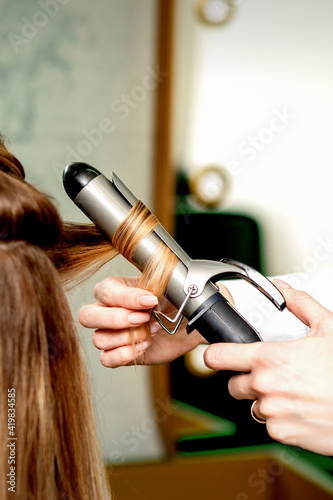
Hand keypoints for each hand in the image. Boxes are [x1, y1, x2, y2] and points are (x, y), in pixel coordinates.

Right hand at [79, 276, 204, 366]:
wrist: (184, 323)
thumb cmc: (170, 302)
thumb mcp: (163, 287)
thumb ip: (151, 287)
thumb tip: (146, 296)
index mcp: (112, 288)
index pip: (105, 292)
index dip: (127, 298)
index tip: (150, 300)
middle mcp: (104, 310)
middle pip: (87, 316)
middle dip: (116, 319)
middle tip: (142, 319)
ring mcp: (108, 333)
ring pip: (99, 339)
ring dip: (128, 338)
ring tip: (150, 332)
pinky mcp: (116, 353)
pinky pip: (106, 359)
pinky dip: (125, 354)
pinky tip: (143, 346)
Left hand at [204, 279, 332, 454]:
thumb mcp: (327, 327)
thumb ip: (300, 304)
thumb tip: (283, 289)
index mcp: (269, 357)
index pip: (218, 356)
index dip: (215, 354)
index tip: (216, 354)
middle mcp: (264, 385)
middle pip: (233, 384)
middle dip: (246, 379)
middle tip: (270, 375)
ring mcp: (271, 410)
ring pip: (252, 404)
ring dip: (264, 399)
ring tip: (291, 391)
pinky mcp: (280, 432)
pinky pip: (268, 423)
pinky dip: (279, 418)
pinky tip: (298, 408)